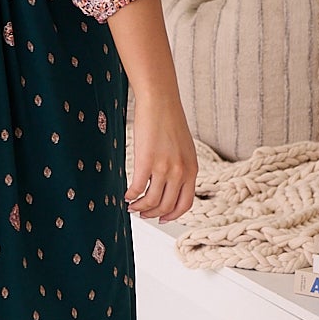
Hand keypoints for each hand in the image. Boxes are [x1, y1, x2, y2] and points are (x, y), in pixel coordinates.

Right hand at [125, 88, 197, 221]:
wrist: (160, 101)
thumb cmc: (169, 120)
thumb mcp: (184, 148)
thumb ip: (182, 167)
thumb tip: (171, 184)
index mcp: (192, 169)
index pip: (185, 204)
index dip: (172, 216)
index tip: (162, 219)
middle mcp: (180, 172)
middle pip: (166, 206)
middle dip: (152, 214)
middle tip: (142, 214)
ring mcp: (164, 168)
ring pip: (152, 201)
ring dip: (140, 208)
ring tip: (132, 206)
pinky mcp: (146, 161)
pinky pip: (138, 188)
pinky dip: (130, 196)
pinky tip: (126, 195)